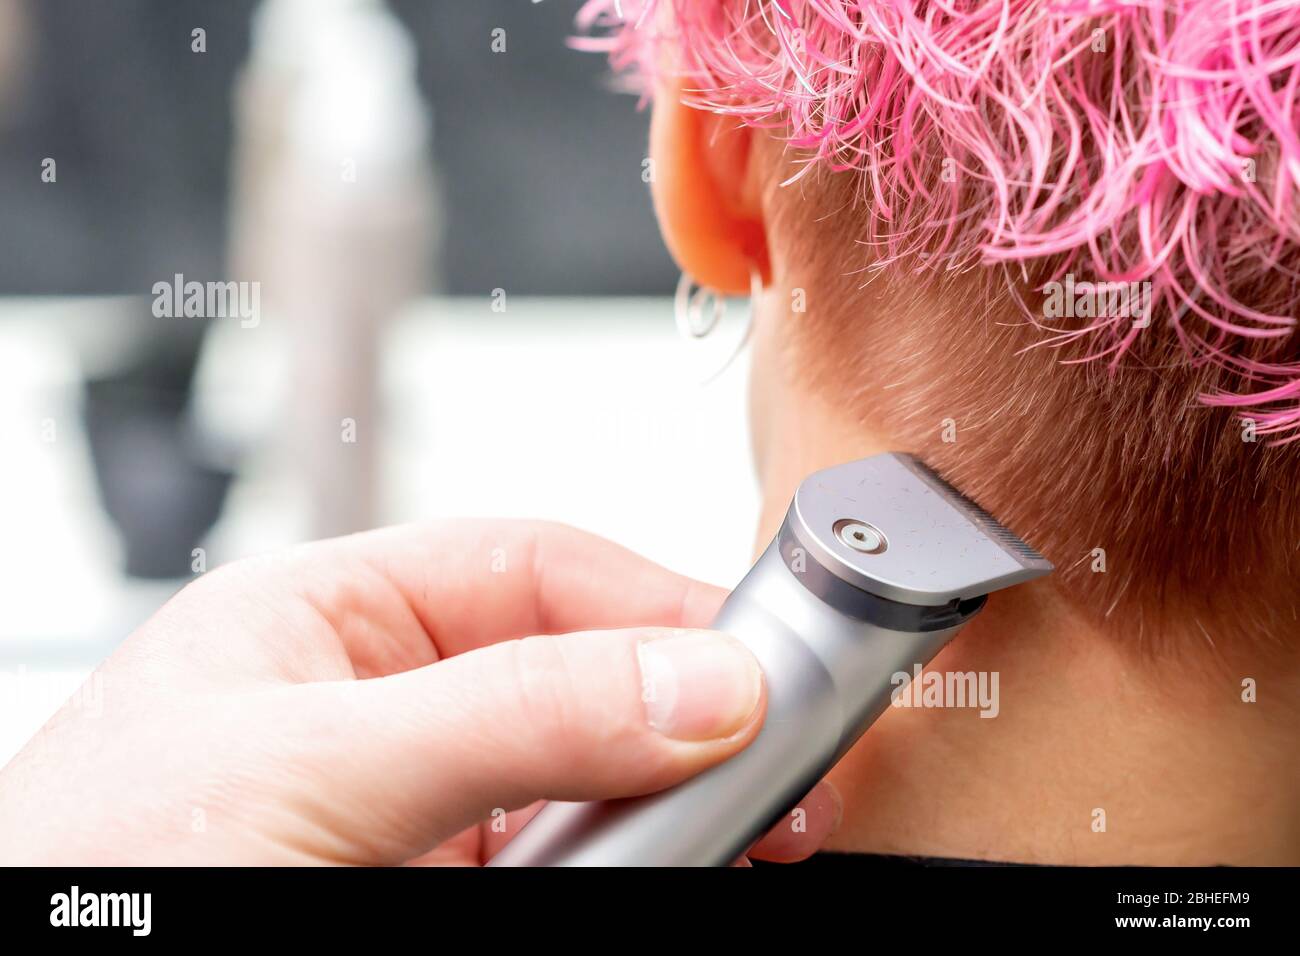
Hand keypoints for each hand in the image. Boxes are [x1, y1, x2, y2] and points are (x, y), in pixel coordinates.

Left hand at [0, 520, 839, 864]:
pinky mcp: (435, 881)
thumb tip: (697, 682)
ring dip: (672, 799)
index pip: (527, 571)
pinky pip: (564, 856)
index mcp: (325, 623)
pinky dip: (631, 857)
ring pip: (586, 782)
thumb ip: (509, 714)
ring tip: (748, 829)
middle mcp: (380, 711)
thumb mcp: (309, 768)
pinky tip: (678, 859)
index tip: (748, 661)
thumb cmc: (87, 876)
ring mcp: (414, 811)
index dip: (650, 600)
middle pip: (576, 675)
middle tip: (776, 766)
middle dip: (682, 710)